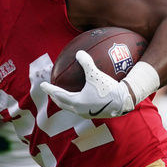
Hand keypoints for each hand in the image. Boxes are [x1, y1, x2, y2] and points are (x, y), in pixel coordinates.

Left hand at [40, 53, 158, 118]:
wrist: (123, 101)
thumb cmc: (108, 89)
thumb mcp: (96, 74)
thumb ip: (86, 63)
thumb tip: (79, 52)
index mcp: (77, 102)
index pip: (58, 95)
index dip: (49, 89)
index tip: (42, 85)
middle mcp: (80, 110)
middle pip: (62, 104)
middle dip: (55, 97)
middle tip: (51, 91)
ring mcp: (87, 113)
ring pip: (71, 107)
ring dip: (65, 101)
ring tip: (63, 95)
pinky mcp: (94, 114)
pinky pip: (80, 108)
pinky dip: (76, 102)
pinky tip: (81, 97)